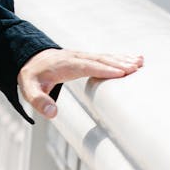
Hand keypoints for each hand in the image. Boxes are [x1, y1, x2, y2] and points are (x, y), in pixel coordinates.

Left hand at [18, 49, 143, 118]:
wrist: (29, 59)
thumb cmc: (31, 77)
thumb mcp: (28, 90)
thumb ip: (38, 101)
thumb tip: (52, 113)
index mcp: (65, 65)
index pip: (87, 66)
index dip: (103, 69)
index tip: (120, 72)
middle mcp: (76, 57)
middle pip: (100, 59)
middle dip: (118, 63)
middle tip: (136, 67)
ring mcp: (82, 56)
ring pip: (104, 57)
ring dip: (122, 59)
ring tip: (140, 62)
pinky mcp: (86, 57)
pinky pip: (104, 57)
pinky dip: (118, 57)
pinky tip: (132, 59)